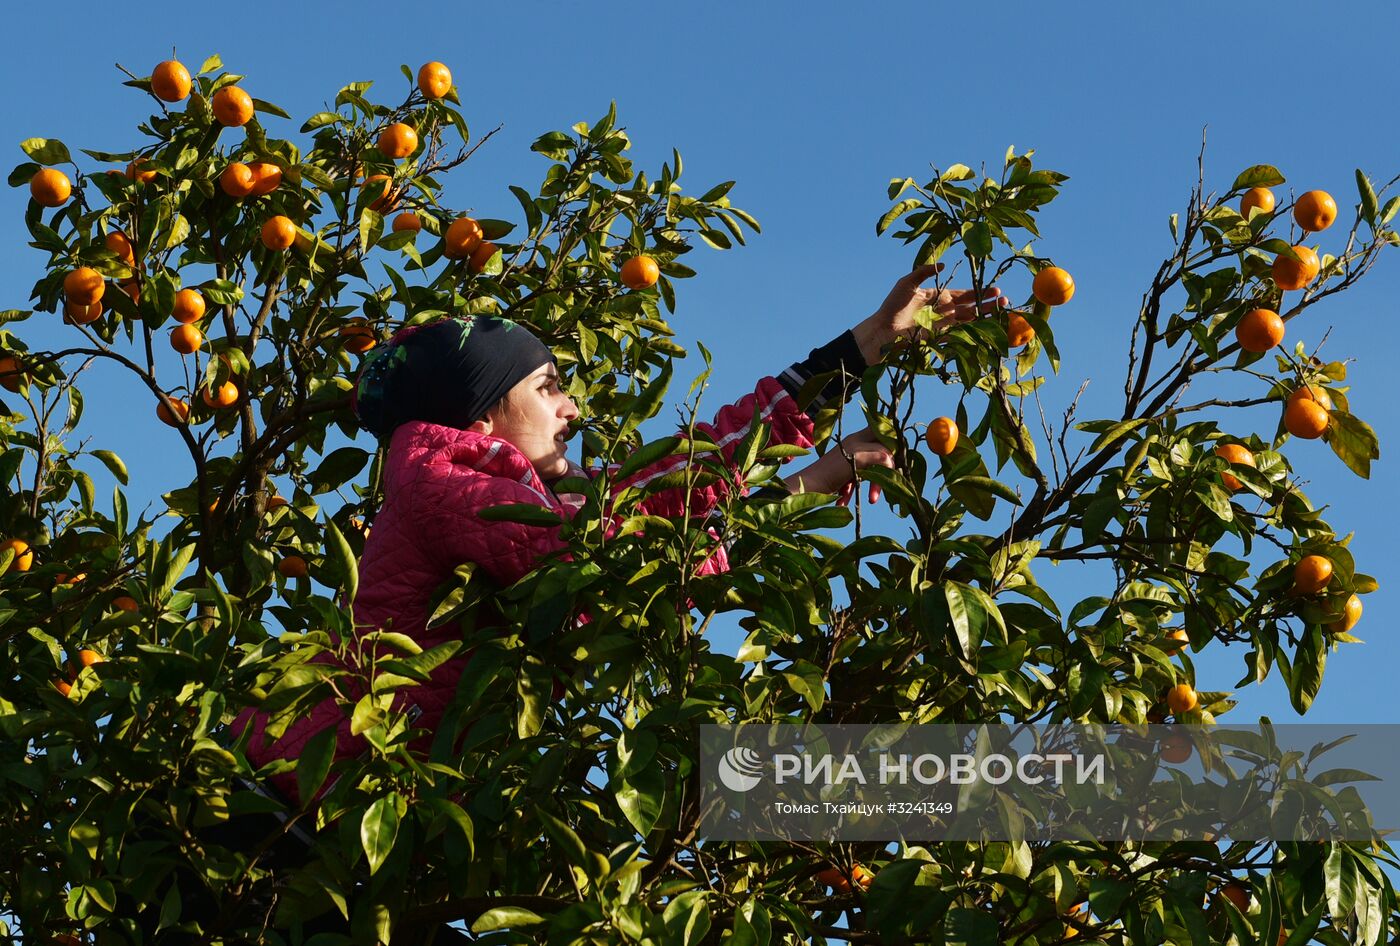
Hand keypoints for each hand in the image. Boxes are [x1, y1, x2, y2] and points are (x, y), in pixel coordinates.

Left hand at [836, 427, 895, 504]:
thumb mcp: (858, 459)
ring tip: (871, 500)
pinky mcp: (842, 474)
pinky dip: (853, 491)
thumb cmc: (831, 470)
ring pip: (869, 471)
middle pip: (879, 455)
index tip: (898, 457)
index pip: (881, 431)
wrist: (807, 486)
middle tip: (886, 487)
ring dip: (870, 486)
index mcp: (858, 439)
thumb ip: (878, 456)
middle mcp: (854, 446)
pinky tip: (845, 500)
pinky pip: (855, 481)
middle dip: (883, 473)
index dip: (892, 441)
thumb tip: (891, 459)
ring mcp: (848, 460)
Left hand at [853, 264, 1005, 364]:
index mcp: (938, 296)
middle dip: (987, 302)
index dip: (978, 291)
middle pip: (971, 306)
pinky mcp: (941, 338)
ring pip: (969, 319)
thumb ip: (924, 271)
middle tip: (1004, 298)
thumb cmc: (893, 305)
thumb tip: (942, 264)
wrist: (884, 330)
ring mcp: (944, 325)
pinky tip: (988, 327)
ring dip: (985, 315)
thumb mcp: (907, 283)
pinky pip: (961, 334)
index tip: (994, 289)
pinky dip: (975, 331)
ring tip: (1001, 310)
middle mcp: (944, 310)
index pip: (963, 293)